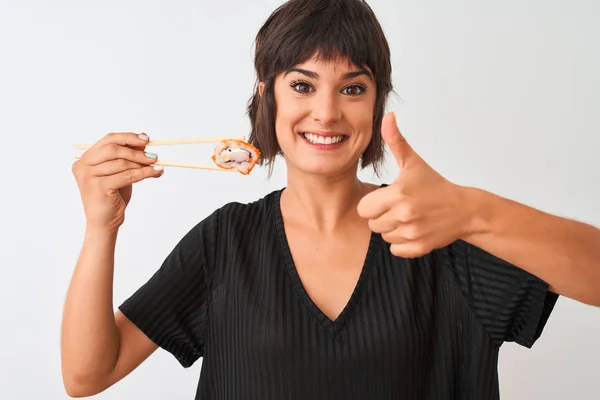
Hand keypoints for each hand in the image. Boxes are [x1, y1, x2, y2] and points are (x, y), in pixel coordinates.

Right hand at [71, 132, 162, 231]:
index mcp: (86, 159)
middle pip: (113, 148)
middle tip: (153, 155)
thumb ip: (128, 158)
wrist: (104, 221)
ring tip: (155, 165)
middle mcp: (83, 165)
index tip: (146, 139)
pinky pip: (126, 175)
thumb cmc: (111, 197)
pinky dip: (143, 173)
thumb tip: (145, 144)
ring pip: (121, 163)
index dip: (128, 137)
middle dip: (136, 151)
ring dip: (142, 163)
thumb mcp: (120, 173)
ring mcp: (89, 176)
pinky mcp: (98, 186)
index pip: (108, 140)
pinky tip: (153, 173)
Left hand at [357, 112, 473, 257]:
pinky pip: (395, 249)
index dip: (373, 203)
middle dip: (382, 216)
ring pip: (384, 236)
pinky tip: (414, 229)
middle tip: (400, 207)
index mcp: (398, 194)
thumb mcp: (414, 162)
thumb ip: (396, 141)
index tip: (388, 198)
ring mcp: (412, 232)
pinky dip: (402, 243)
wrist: (465, 209)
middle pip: (372, 224)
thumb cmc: (435, 184)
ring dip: (392, 229)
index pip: (364, 209)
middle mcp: (404, 214)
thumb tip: (388, 116)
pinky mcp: (419, 247)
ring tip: (409, 217)